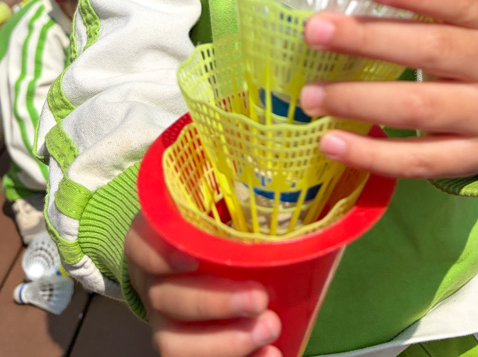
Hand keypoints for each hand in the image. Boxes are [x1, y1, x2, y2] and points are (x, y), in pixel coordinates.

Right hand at [125, 212, 281, 356]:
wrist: (192, 263)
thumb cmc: (211, 229)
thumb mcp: (214, 210)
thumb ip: (236, 201)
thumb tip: (277, 193)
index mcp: (156, 240)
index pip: (143, 245)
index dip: (161, 255)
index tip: (191, 259)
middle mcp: (154, 283)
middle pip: (167, 299)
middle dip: (214, 303)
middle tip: (260, 299)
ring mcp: (163, 321)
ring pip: (174, 344)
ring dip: (225, 343)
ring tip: (269, 330)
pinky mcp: (180, 347)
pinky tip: (269, 355)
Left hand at [299, 0, 477, 179]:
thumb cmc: (463, 45)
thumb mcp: (457, 16)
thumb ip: (416, 6)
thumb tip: (339, 8)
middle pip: (432, 50)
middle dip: (368, 40)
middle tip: (315, 32)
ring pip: (419, 108)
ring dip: (358, 100)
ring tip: (310, 96)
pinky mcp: (472, 157)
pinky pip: (417, 160)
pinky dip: (370, 154)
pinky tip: (330, 142)